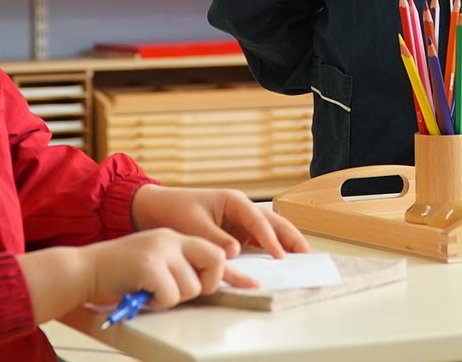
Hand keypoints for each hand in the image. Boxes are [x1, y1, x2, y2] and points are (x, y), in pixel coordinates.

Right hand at [20, 228, 260, 323]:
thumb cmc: (118, 273)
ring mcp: (160, 249)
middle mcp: (171, 238)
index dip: (230, 273)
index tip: (252, 287)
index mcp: (175, 237)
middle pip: (215, 262)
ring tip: (149, 290)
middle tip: (177, 291)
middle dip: (204, 285)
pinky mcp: (148, 264)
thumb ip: (179, 266)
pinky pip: (170, 296)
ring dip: (172, 297)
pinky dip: (157, 302)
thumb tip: (209, 284)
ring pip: (191, 287)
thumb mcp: (154, 263)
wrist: (83, 269)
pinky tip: (141, 293)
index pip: (216, 251)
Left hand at [130, 185, 309, 258]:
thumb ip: (216, 239)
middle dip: (290, 236)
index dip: (270, 238)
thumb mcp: (195, 226)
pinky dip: (269, 248)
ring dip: (284, 241)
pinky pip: (256, 240)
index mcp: (233, 201)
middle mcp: (241, 209)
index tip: (280, 255)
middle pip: (272, 221)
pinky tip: (280, 260)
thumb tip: (236, 252)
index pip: (258, 220)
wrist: (156, 208)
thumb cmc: (175, 211)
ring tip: (301, 256)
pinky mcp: (235, 232)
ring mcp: (239, 221)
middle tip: (306, 253)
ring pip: (269, 230)